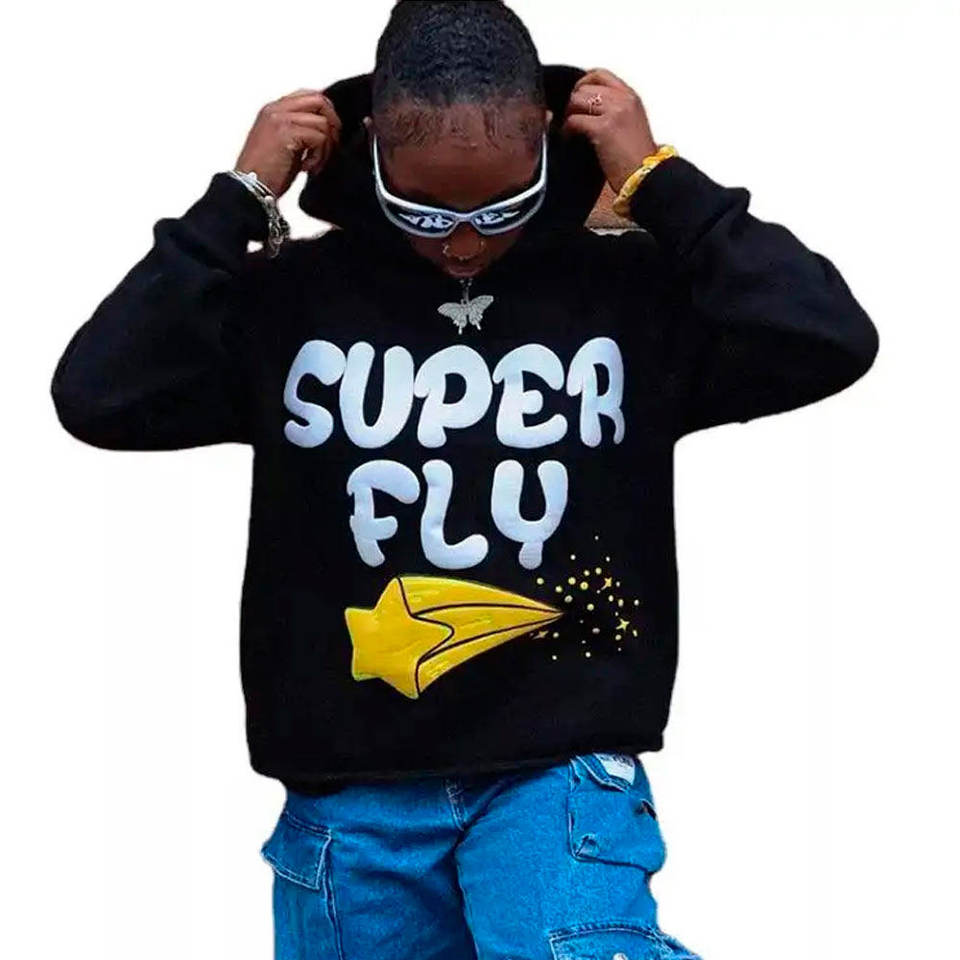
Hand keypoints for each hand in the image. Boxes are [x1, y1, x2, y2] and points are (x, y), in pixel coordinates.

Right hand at [235, 88, 341, 197]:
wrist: (251, 188)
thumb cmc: (264, 174)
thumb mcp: (282, 144)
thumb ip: (298, 129)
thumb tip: (326, 129)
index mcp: (273, 110)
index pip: (308, 95)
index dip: (326, 113)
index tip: (329, 135)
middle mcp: (276, 109)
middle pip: (319, 100)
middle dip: (333, 125)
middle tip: (330, 147)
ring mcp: (281, 119)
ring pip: (323, 122)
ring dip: (326, 148)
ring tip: (314, 164)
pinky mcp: (287, 132)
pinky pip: (319, 138)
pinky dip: (319, 157)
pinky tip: (306, 168)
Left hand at [561, 68, 657, 193]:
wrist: (646, 176)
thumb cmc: (638, 159)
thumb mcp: (631, 125)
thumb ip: (614, 111)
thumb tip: (590, 110)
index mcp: (631, 97)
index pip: (600, 74)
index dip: (583, 83)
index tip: (576, 97)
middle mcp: (623, 100)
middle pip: (585, 87)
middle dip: (573, 102)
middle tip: (570, 117)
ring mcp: (614, 112)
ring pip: (577, 99)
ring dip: (568, 114)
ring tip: (570, 128)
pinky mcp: (603, 128)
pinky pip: (575, 120)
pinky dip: (567, 129)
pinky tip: (569, 138)